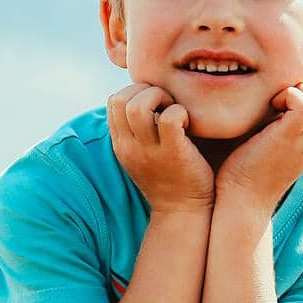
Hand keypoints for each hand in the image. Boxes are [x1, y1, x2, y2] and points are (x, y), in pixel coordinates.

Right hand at [107, 83, 215, 214]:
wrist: (182, 212)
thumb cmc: (170, 177)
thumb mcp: (144, 153)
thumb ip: (140, 129)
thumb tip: (148, 97)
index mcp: (121, 144)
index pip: (114, 101)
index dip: (136, 92)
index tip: (156, 105)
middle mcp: (130, 147)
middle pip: (121, 98)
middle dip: (147, 90)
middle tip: (167, 105)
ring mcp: (149, 152)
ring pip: (139, 106)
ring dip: (161, 97)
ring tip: (175, 111)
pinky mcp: (173, 154)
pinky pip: (170, 118)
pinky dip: (181, 111)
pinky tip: (188, 124)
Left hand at [215, 82, 302, 212]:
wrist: (241, 202)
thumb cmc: (247, 176)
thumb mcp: (273, 150)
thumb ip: (280, 131)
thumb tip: (271, 109)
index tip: (288, 106)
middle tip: (282, 102)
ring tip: (277, 104)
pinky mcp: (287, 139)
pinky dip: (288, 96)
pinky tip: (270, 107)